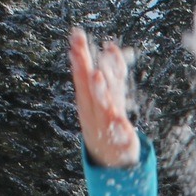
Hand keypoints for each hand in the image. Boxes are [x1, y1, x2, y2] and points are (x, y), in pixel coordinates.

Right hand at [69, 27, 138, 169]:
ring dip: (98, 90)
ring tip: (96, 75)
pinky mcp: (120, 138)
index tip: (75, 37)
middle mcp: (94, 109)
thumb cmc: (106, 121)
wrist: (110, 158)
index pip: (83, 73)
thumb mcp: (109, 96)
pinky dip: (119, 128)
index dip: (80, 56)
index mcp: (89, 99)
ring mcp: (105, 123)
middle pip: (89, 85)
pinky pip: (119, 133)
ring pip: (102, 105)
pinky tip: (120, 122)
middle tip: (77, 49)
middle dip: (83, 66)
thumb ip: (111, 73)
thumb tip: (110, 47)